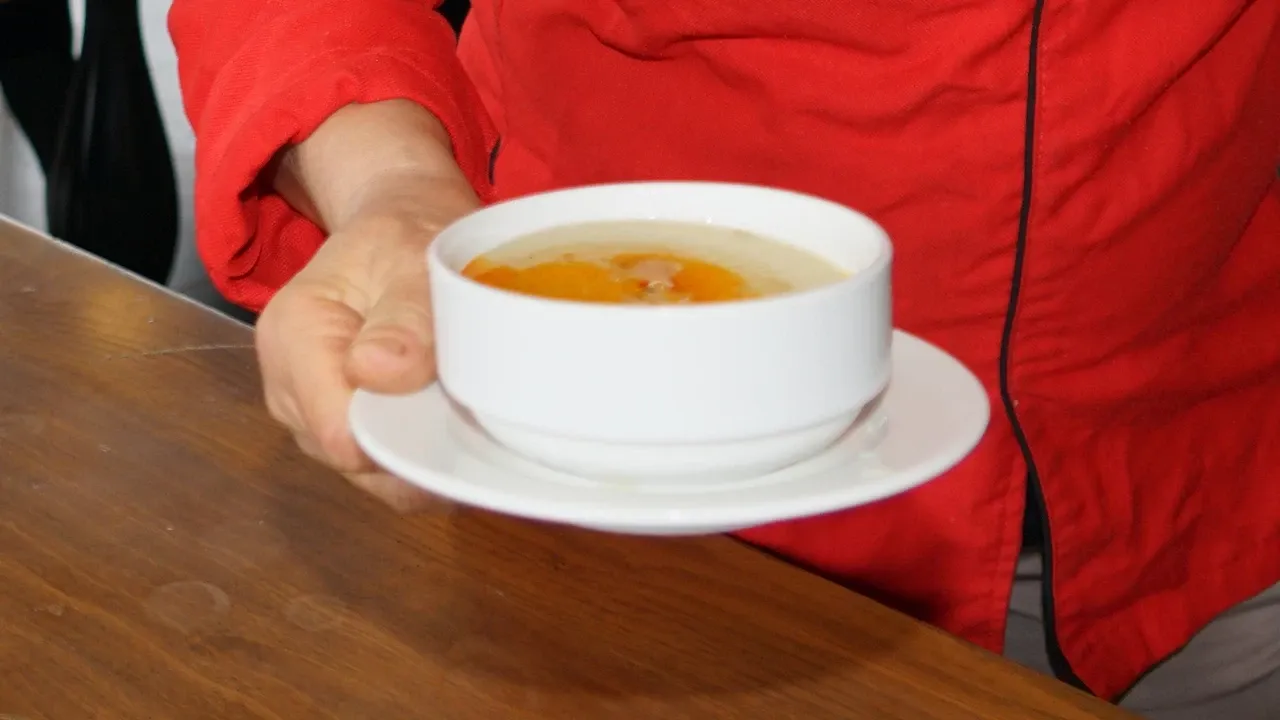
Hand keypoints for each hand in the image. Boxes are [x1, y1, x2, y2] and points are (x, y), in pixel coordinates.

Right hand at [256, 170, 478, 511]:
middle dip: (416, 443)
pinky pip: (383, 467)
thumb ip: (404, 315)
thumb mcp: (412, 256)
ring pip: (372, 470)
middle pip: (355, 457)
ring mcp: (312, 416)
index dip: (402, 432)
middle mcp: (289, 388)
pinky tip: (453, 419)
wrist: (401, 230)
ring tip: (462, 403)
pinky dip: (421, 451)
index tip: (456, 405)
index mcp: (292, 336)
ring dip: (422, 449)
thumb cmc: (405, 237)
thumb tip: (378, 371)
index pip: (337, 428)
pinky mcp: (342, 431)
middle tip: (472, 403)